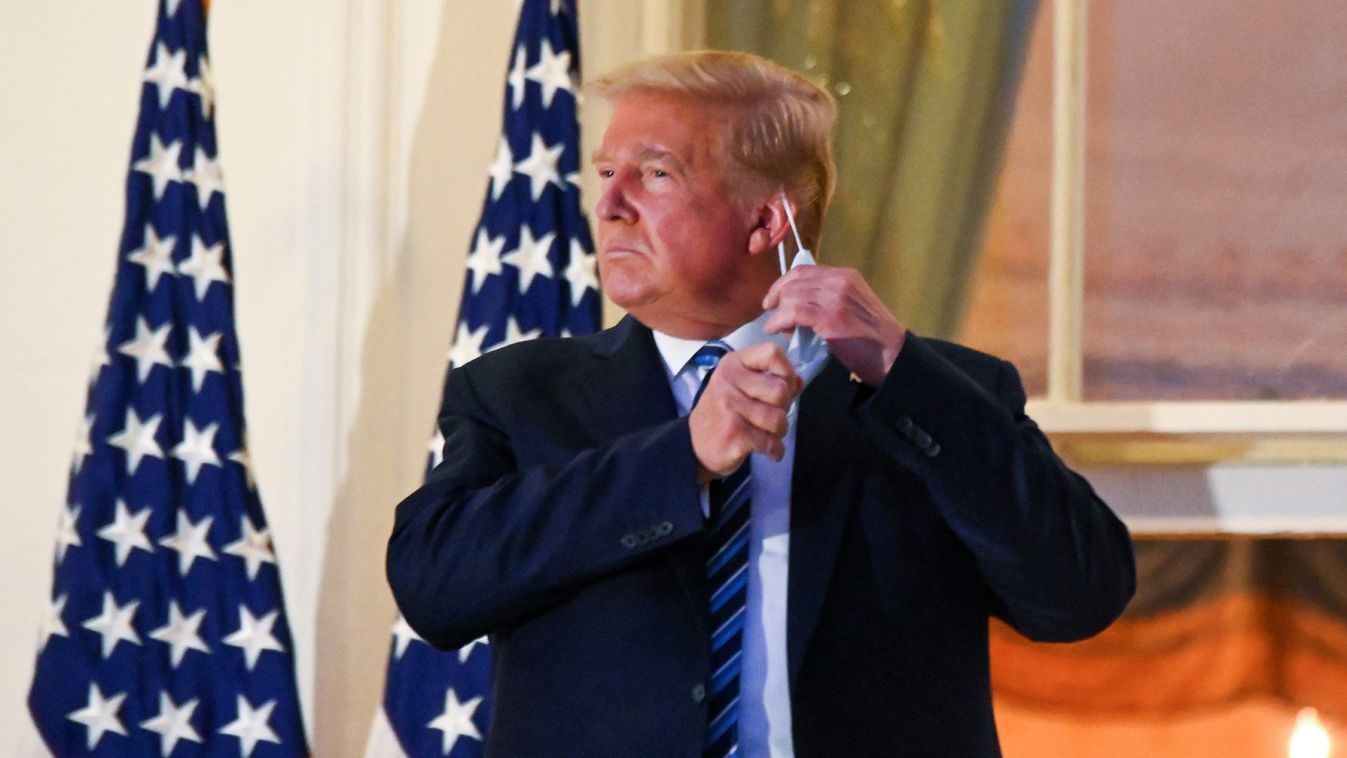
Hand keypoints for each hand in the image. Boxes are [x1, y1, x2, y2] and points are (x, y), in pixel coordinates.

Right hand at [688, 343, 802, 482]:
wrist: (693, 445)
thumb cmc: (722, 413)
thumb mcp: (739, 386)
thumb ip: (769, 378)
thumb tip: (799, 381)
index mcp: (733, 364)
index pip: (772, 353)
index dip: (787, 371)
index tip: (784, 386)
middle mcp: (729, 382)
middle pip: (781, 390)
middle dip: (784, 408)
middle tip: (772, 416)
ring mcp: (730, 408)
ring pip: (779, 419)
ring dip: (780, 431)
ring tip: (768, 433)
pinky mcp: (734, 434)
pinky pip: (771, 442)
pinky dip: (776, 450)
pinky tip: (769, 450)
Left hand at [762, 265, 906, 386]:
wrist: (891, 355)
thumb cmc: (870, 338)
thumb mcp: (850, 308)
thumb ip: (826, 302)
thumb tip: (794, 308)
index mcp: (846, 275)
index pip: (804, 270)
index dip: (783, 283)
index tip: (774, 297)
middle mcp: (840, 281)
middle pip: (794, 280)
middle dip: (777, 296)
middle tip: (770, 312)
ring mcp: (835, 297)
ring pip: (791, 295)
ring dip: (777, 312)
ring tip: (776, 326)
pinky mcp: (830, 317)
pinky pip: (793, 312)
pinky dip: (779, 321)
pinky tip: (775, 330)